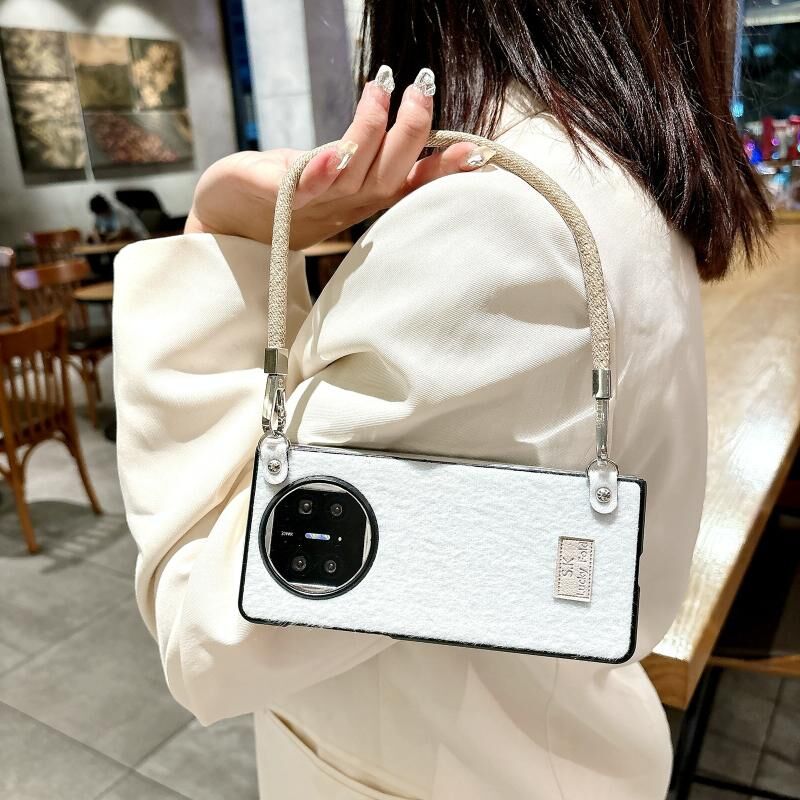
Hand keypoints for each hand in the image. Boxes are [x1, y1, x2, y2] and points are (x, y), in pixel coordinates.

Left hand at [185, 67, 494, 249]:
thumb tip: (415, 119)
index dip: (445, 169)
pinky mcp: (276, 195)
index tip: (479, 150)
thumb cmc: (289, 191)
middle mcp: (348, 204)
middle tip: (422, 89)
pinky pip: (304, 187)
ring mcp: (314, 203)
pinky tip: (332, 154)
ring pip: (354, 171)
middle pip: (390, 174)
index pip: (412, 183)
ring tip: (382, 87)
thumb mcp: (340, 171)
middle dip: (412, 132)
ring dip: (371, 131)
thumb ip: (371, 152)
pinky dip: (320, 173)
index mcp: (366, 196)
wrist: (229, 221)